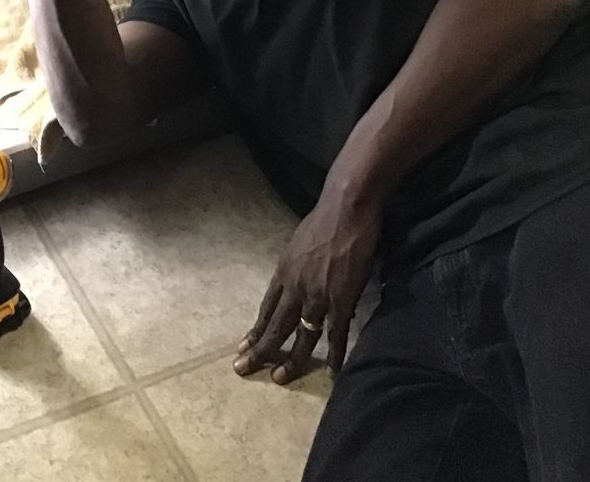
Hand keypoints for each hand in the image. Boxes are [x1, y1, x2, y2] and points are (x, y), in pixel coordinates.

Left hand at [233, 183, 380, 383]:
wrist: (345, 209)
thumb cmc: (324, 221)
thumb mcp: (298, 243)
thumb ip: (296, 266)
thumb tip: (298, 278)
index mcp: (284, 271)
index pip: (266, 308)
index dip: (256, 329)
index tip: (245, 347)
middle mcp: (295, 286)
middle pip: (275, 325)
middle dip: (260, 350)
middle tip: (244, 369)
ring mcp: (318, 295)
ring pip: (302, 335)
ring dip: (292, 359)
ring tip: (280, 378)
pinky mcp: (342, 299)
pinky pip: (337, 333)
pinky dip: (336, 355)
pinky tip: (334, 372)